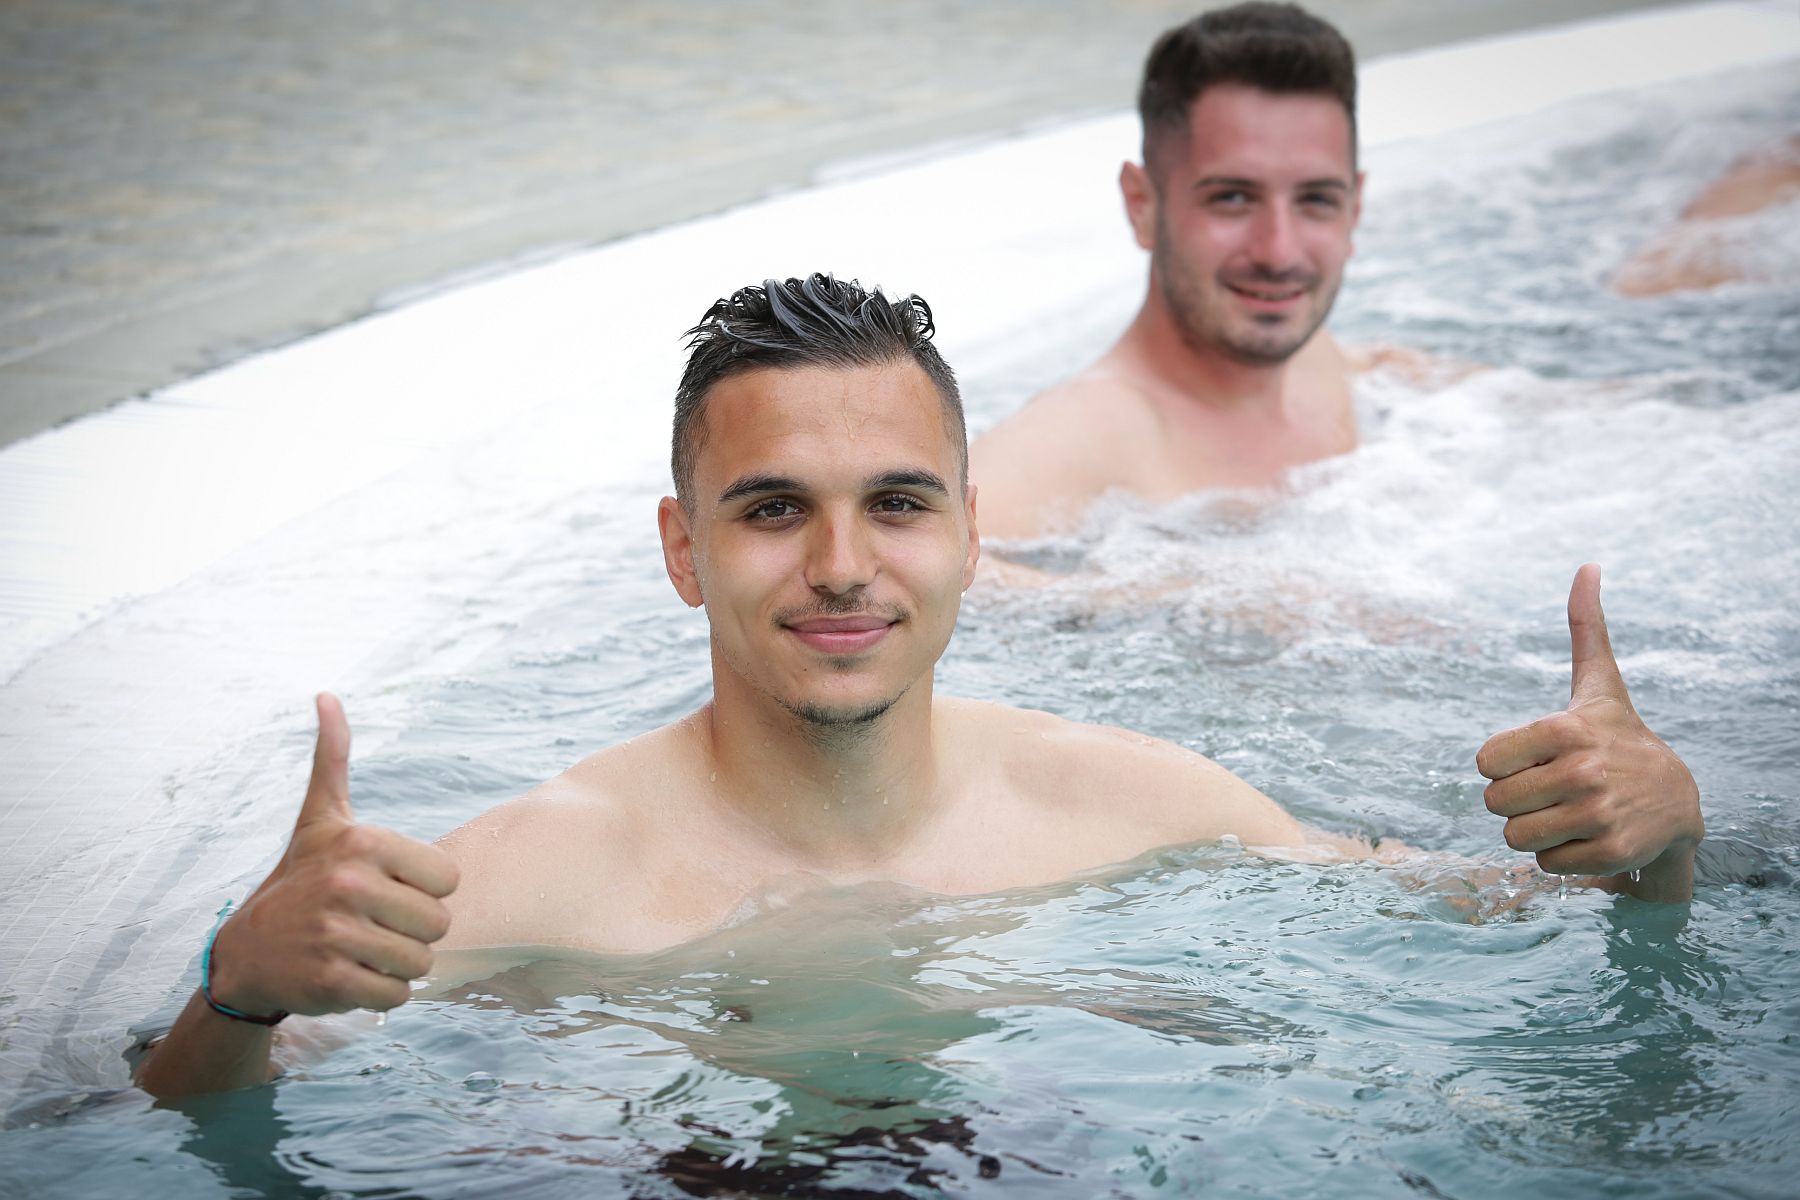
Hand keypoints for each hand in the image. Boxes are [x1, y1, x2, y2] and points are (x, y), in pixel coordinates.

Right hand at [209, 694, 459, 1017]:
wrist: (247, 951)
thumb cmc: (300, 879)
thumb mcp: (319, 819)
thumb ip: (332, 758)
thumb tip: (326, 696)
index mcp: (362, 843)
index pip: (448, 879)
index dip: (422, 890)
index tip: (384, 888)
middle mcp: (350, 885)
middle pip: (439, 924)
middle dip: (412, 931)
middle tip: (371, 923)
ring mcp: (339, 936)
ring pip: (422, 963)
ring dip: (397, 963)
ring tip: (360, 949)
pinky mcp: (332, 983)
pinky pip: (398, 997)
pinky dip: (382, 994)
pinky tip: (349, 976)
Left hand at [1476, 565, 1701, 897]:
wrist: (1678, 799)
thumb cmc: (1620, 736)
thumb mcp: (1599, 685)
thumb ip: (1585, 627)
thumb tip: (1587, 565)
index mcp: (1565, 728)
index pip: (1484, 763)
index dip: (1502, 765)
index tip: (1534, 758)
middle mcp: (1583, 770)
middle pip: (1495, 803)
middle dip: (1516, 801)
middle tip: (1552, 790)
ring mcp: (1599, 813)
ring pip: (1515, 838)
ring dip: (1534, 830)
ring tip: (1568, 812)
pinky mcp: (1611, 852)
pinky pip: (1544, 864)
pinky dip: (1558, 857)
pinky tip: (1587, 835)